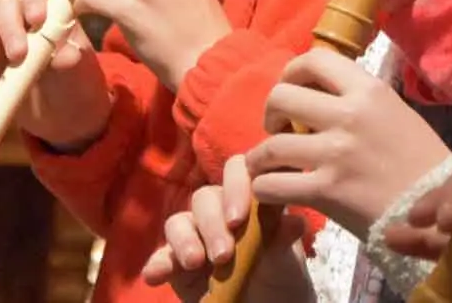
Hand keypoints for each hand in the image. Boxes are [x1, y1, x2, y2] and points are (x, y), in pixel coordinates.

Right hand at [0, 0, 111, 150]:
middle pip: (6, 6)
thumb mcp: (80, 72)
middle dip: (9, 26)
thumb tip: (62, 57)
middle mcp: (23, 20)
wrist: (67, 119)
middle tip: (17, 53)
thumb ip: (72, 60)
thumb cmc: (78, 83)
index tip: (37, 18)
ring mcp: (3, 43)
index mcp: (51, 11)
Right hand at [142, 155, 310, 302]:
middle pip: (204, 198)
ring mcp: (195, 237)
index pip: (237, 172)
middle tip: (223, 255)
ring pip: (178, 222)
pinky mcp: (176, 264)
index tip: (239, 218)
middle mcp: (218, 212)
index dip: (235, 185)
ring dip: (184, 240)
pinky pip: (161, 257)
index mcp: (248, 200)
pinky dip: (157, 263)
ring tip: (195, 262)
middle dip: (212, 224)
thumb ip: (283, 242)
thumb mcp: (285, 264)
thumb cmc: (280, 280)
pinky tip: (156, 274)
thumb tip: (294, 222)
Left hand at [246, 49, 451, 235]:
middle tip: (277, 128)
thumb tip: (325, 95)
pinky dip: (264, 188)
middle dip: (270, 112)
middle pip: (281, 96)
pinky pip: (273, 185)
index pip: (314, 59)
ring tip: (266, 163)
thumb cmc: (423, 163)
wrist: (442, 211)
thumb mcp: (397, 114)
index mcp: (368, 91)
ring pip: (270, 145)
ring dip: (260, 156)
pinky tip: (270, 190)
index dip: (291, 72)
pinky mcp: (326, 192)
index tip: (290, 88)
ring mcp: (335, 154)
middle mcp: (348, 115)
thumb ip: (361, 102)